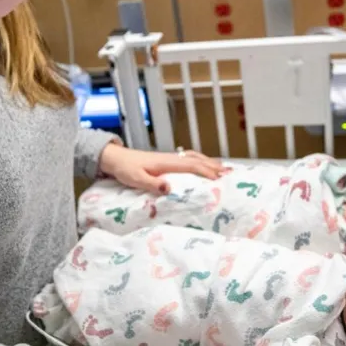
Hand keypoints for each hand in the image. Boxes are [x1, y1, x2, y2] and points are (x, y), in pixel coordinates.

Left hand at [99, 144, 225, 194]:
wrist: (116, 158)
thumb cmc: (125, 169)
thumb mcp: (136, 179)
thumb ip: (152, 183)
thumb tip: (169, 188)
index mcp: (167, 163)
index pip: (191, 166)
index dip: (206, 172)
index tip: (219, 180)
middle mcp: (171, 158)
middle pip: (197, 160)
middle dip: (214, 166)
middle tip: (230, 174)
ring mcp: (170, 158)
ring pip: (194, 158)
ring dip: (209, 162)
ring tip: (223, 170)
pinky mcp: (167, 161)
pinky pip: (188, 159)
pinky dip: (200, 161)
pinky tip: (203, 165)